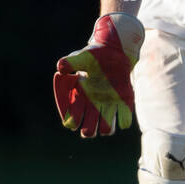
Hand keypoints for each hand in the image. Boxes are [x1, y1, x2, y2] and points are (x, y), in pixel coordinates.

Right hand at [53, 13, 144, 137]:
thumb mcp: (80, 58)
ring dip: (105, 127)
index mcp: (79, 99)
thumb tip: (60, 68)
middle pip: (88, 130)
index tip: (74, 118)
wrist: (114, 52)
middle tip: (91, 120)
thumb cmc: (93, 57)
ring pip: (105, 130)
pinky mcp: (123, 103)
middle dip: (88, 130)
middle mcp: (93, 106)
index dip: (72, 122)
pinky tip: (120, 108)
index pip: (72, 120)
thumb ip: (69, 63)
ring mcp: (108, 106)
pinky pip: (123, 120)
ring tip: (106, 115)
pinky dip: (123, 120)